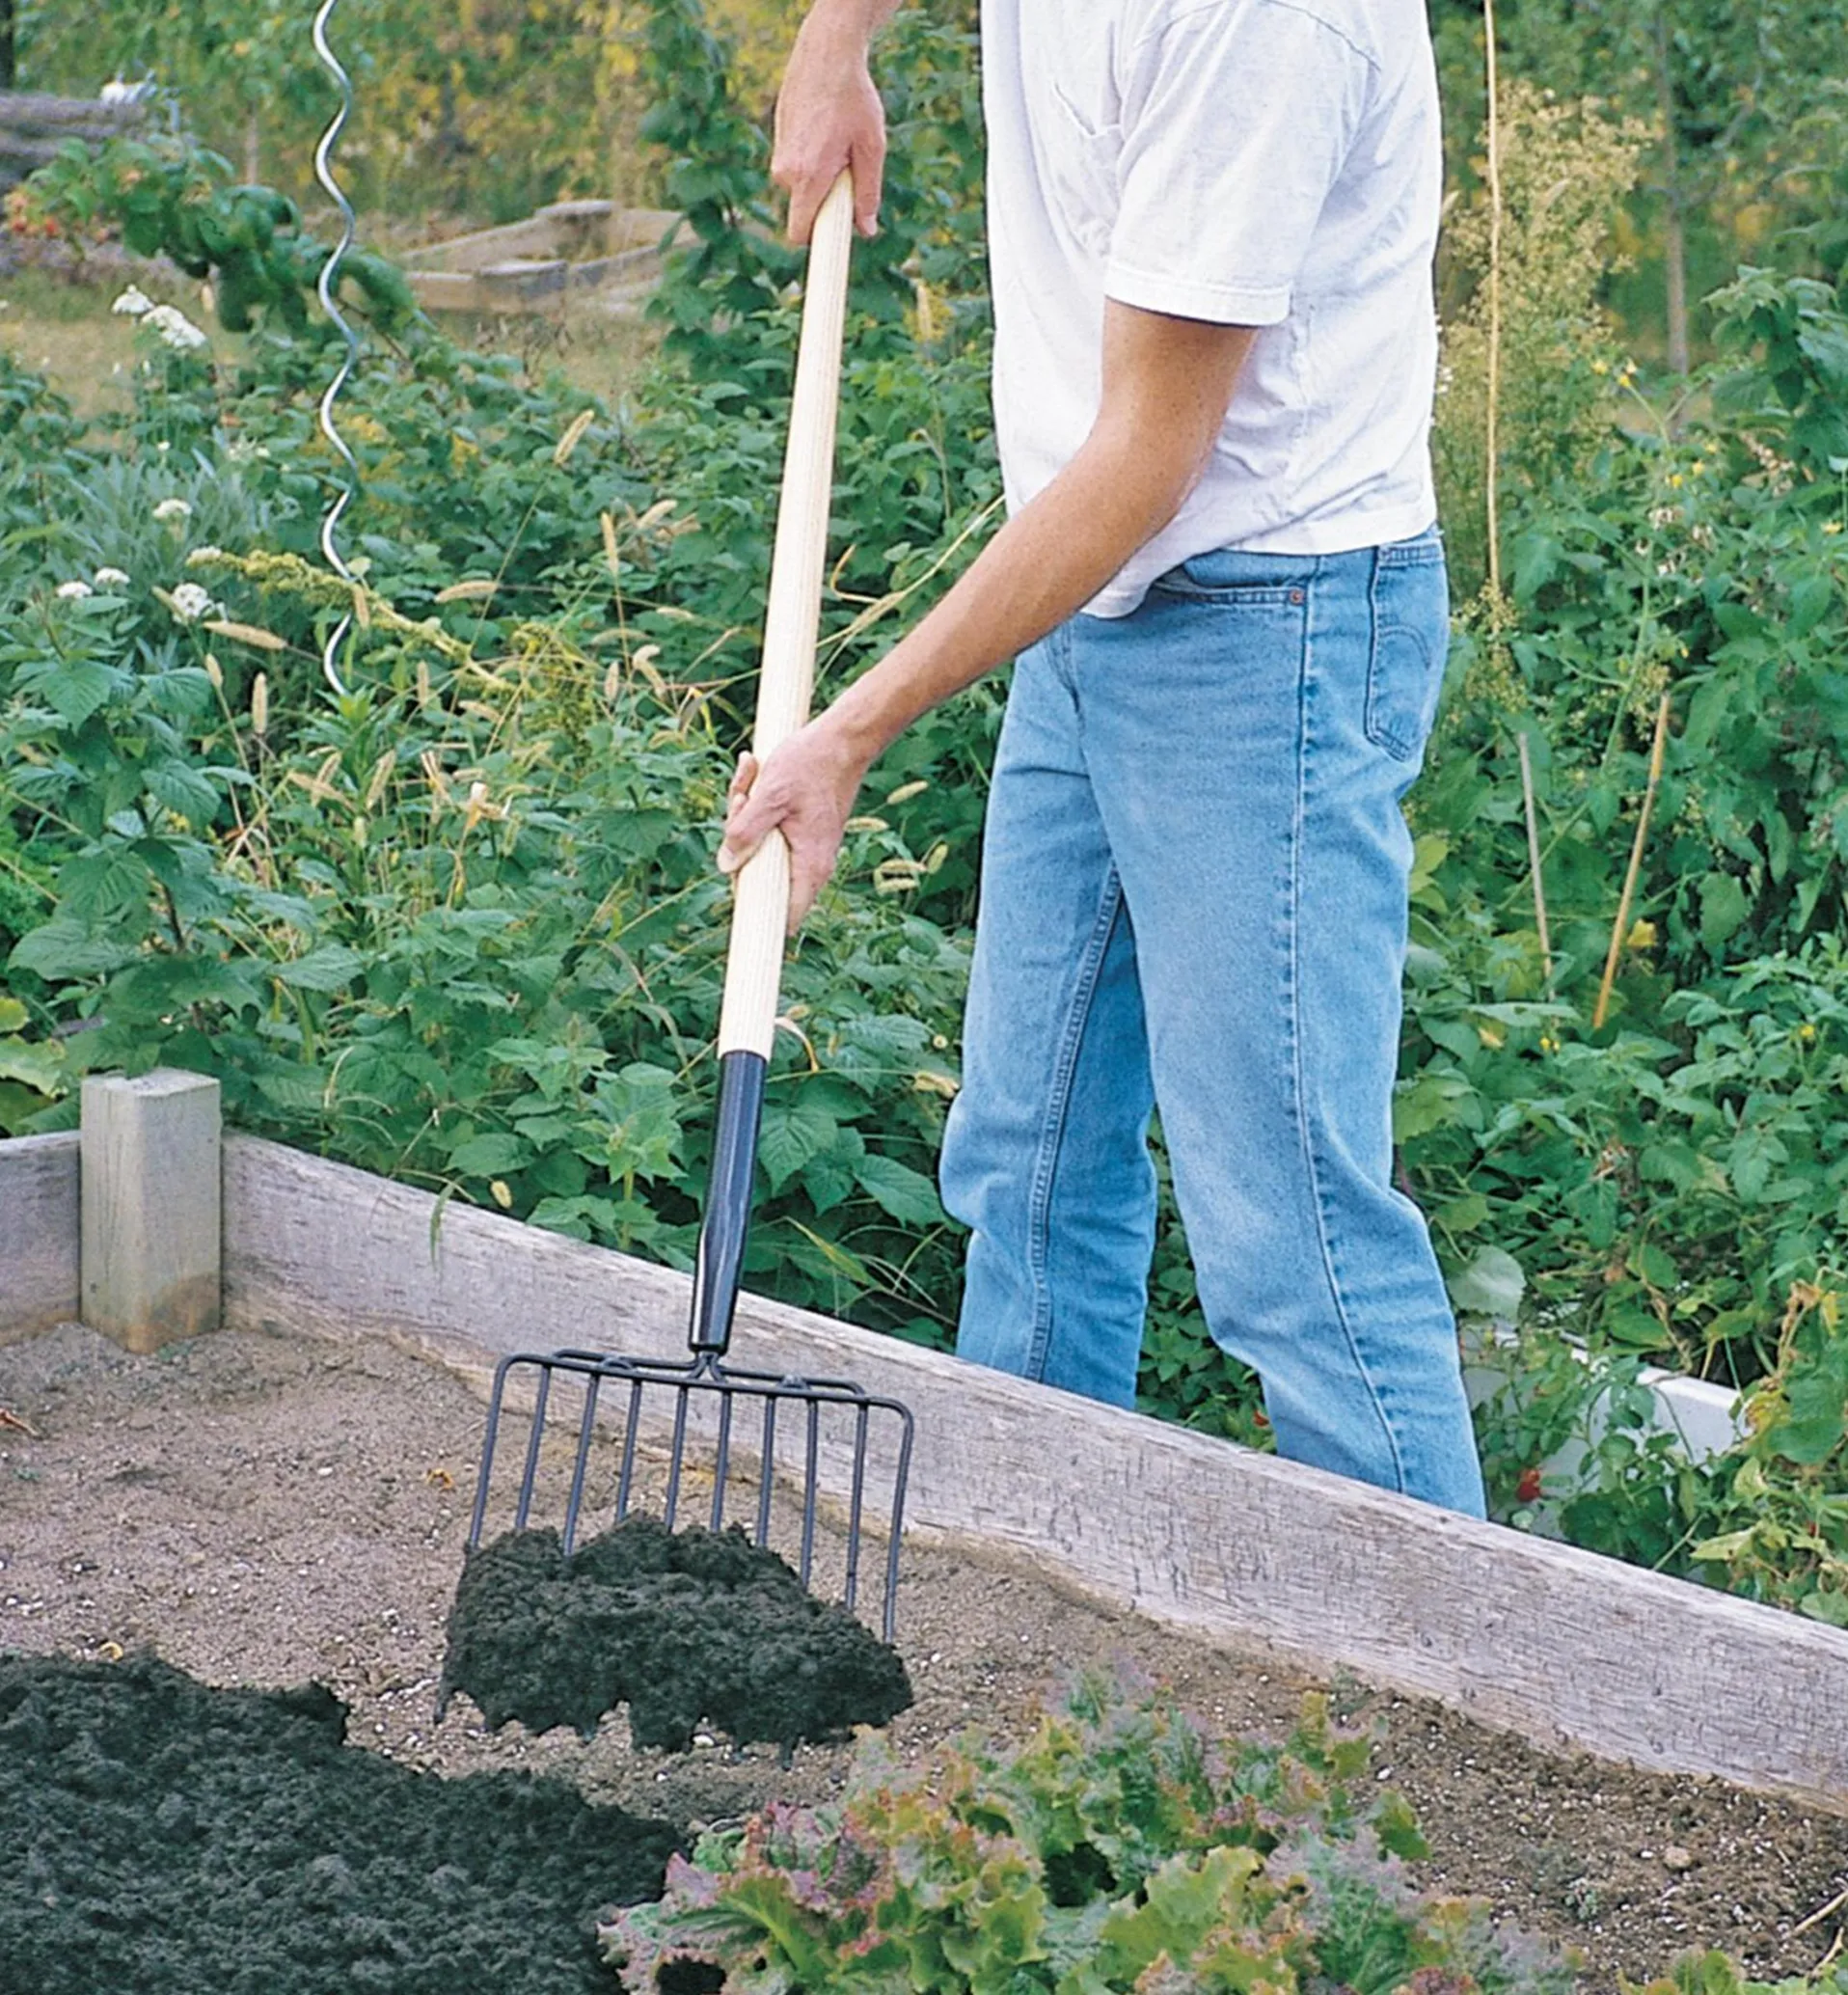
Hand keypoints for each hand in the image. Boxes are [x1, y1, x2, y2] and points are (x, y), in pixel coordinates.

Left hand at [717, 715, 870, 931]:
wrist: (841, 740)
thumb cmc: (810, 765)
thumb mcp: (770, 795)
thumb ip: (746, 831)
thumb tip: (726, 866)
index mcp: (809, 865)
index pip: (783, 918)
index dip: (755, 912)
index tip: (736, 889)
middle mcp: (810, 864)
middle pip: (759, 876)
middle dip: (738, 840)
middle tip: (742, 799)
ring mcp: (805, 848)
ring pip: (759, 848)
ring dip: (744, 814)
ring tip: (752, 773)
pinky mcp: (799, 832)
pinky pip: (766, 830)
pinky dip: (754, 804)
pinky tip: (755, 771)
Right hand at [772, 7, 885, 242]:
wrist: (827, 53)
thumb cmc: (854, 99)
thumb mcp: (872, 149)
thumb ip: (868, 194)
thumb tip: (866, 230)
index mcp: (808, 177)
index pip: (799, 233)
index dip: (814, 247)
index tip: (824, 264)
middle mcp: (786, 170)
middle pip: (805, 210)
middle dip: (826, 201)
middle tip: (849, 170)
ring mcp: (779, 155)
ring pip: (801, 187)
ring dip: (821, 177)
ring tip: (838, 141)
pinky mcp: (778, 141)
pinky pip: (797, 166)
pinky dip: (812, 159)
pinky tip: (825, 129)